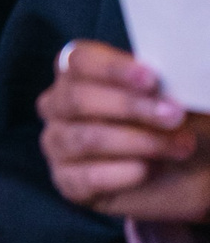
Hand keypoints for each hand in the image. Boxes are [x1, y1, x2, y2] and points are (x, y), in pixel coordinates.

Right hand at [40, 42, 209, 222]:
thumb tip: (175, 76)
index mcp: (78, 74)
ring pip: (83, 138)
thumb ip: (166, 83)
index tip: (151, 78)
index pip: (79, 60)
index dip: (112, 68)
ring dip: (137, 142)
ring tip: (178, 147)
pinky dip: (122, 173)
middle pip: (76, 98)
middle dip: (129, 107)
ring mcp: (57, 144)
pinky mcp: (66, 181)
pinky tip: (148, 170)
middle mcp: (58, 105)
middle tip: (173, 115)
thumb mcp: (174, 97)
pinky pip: (85, 176)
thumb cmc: (172, 125)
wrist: (184, 173)